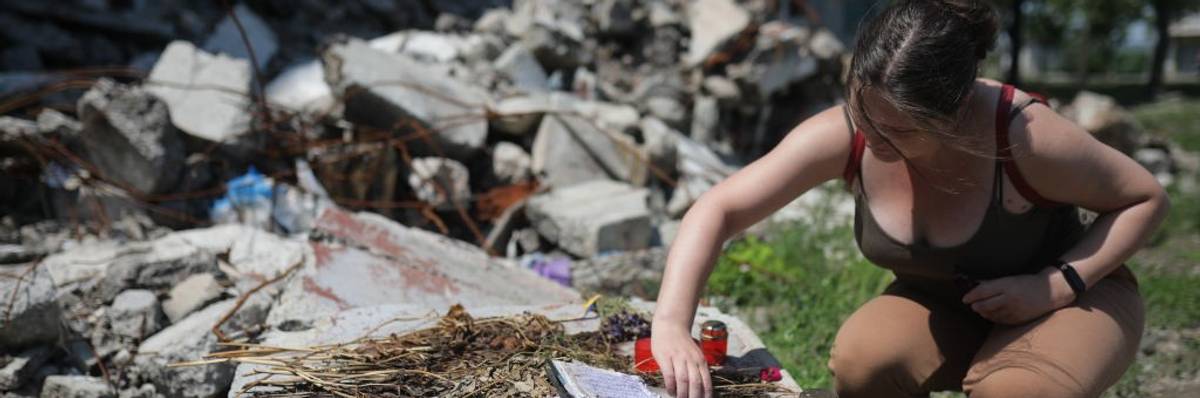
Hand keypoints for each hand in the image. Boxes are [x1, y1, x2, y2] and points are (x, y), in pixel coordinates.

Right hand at [651, 323, 711, 397]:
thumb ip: (698, 368)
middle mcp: (691, 360)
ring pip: (683, 380)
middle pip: (695, 383)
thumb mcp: (696, 355)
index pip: (706, 381)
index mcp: (700, 360)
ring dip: (682, 394)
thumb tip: (701, 387)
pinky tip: (670, 391)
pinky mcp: (665, 357)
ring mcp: (678, 358)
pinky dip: (670, 386)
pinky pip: (669, 375)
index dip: (705, 394)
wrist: (671, 325)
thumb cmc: (683, 344)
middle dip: (694, 397)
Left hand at [961, 266, 1076, 324]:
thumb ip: (994, 284)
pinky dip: (994, 318)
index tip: (964, 298)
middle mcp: (1010, 298)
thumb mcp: (1010, 279)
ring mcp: (1015, 310)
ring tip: (980, 309)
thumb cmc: (1028, 282)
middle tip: (972, 305)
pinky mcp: (1019, 319)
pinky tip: (990, 315)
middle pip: (986, 305)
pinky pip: (1001, 320)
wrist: (1050, 292)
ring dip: (983, 312)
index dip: (972, 295)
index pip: (984, 291)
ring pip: (992, 314)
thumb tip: (977, 286)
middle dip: (976, 306)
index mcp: (1007, 285)